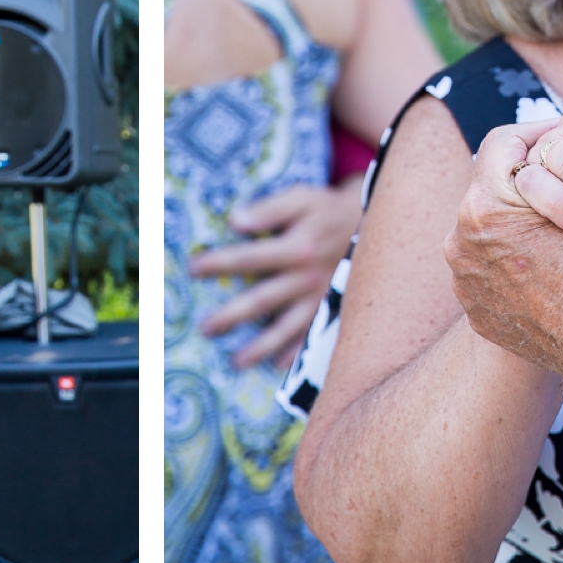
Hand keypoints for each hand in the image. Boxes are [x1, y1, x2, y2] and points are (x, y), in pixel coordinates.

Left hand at [188, 179, 364, 369]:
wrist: (370, 225)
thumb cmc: (326, 209)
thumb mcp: (301, 198)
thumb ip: (270, 209)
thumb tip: (235, 220)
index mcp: (298, 247)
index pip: (250, 257)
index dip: (220, 263)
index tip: (193, 269)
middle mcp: (308, 277)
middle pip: (263, 300)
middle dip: (232, 315)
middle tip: (205, 328)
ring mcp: (320, 298)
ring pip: (286, 328)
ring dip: (261, 346)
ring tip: (236, 361)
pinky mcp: (331, 309)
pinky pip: (311, 336)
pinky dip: (295, 352)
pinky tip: (277, 365)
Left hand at [444, 121, 562, 379]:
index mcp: (486, 202)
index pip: (502, 146)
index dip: (539, 142)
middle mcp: (461, 238)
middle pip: (492, 187)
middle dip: (529, 185)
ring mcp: (464, 278)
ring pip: (487, 231)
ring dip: (519, 226)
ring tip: (560, 230)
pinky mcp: (475, 311)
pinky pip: (487, 274)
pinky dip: (513, 268)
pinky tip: (547, 270)